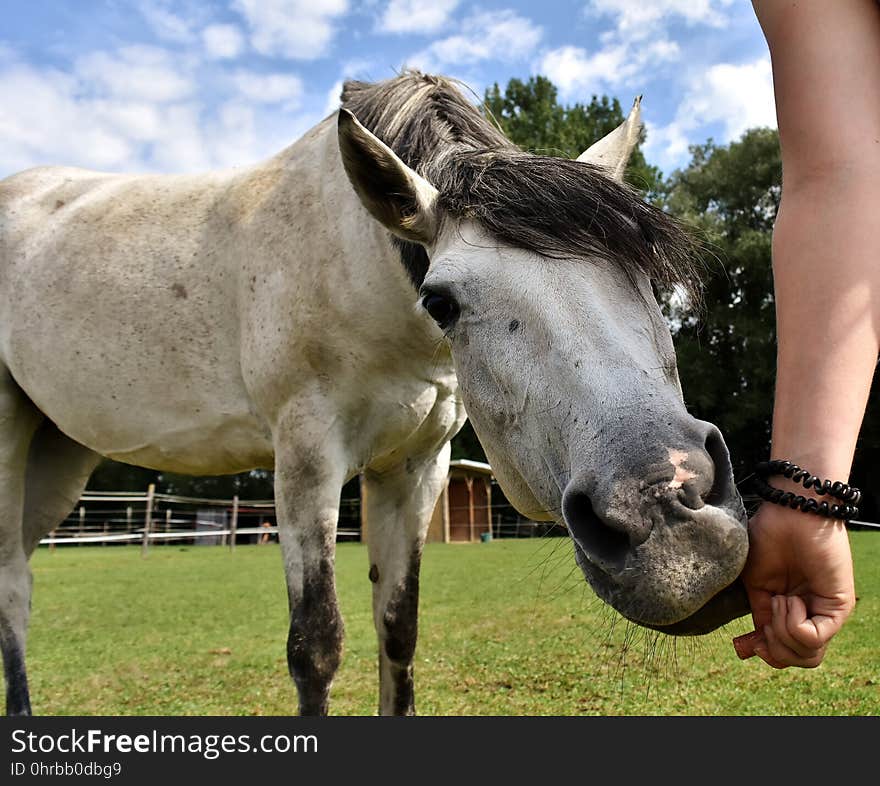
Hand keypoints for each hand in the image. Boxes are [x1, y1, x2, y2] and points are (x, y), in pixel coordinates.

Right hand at [733, 501, 855, 667]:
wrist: (789, 514)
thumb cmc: (768, 539)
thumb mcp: (754, 586)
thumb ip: (760, 616)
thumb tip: (755, 646)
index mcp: (791, 611)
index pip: (785, 653)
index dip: (765, 653)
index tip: (747, 643)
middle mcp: (812, 615)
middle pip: (797, 660)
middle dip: (774, 649)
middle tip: (765, 621)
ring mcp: (826, 612)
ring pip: (807, 655)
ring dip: (782, 633)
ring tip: (778, 602)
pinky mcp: (838, 607)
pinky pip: (813, 637)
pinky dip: (792, 623)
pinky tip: (789, 599)